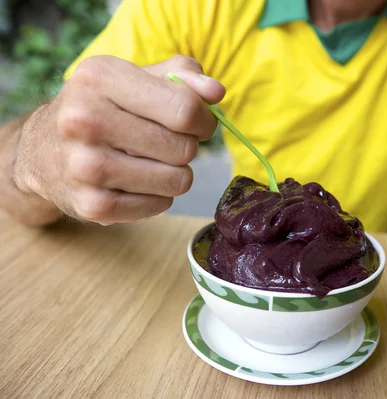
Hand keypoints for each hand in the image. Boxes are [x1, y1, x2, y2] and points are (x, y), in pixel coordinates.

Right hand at [12, 55, 224, 224]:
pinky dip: (159, 196)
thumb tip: (216, 93)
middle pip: (183, 148)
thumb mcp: (136, 77)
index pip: (184, 108)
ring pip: (177, 180)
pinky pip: (160, 205)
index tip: (197, 123)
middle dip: (186, 147)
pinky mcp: (91, 204)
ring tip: (151, 162)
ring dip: (175, 173)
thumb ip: (183, 76)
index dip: (204, 120)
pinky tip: (136, 181)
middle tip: (166, 142)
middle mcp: (84, 120)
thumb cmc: (102, 107)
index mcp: (99, 78)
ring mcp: (85, 166)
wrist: (41, 151)